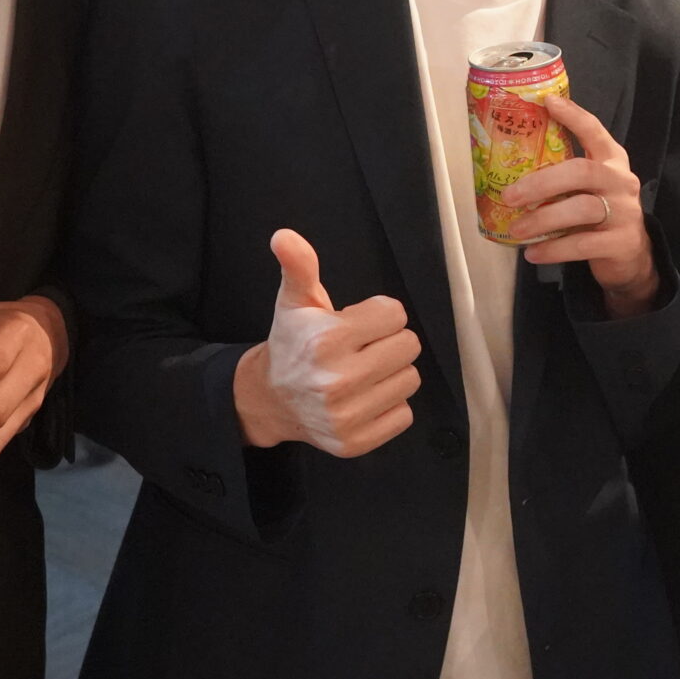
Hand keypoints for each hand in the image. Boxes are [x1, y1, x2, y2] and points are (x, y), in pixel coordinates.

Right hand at [233, 229, 421, 456]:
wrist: (268, 399)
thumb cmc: (291, 344)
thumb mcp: (294, 301)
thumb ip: (299, 266)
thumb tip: (284, 236)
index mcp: (327, 340)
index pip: (395, 314)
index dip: (379, 315)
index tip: (357, 323)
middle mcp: (338, 380)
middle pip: (408, 346)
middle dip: (389, 342)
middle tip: (364, 347)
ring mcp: (347, 415)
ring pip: (410, 380)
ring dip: (392, 373)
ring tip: (365, 371)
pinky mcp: (355, 442)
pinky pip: (404, 415)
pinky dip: (390, 405)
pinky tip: (365, 397)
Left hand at [504, 95, 659, 315]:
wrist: (630, 256)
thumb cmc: (598, 214)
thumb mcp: (587, 188)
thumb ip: (563, 175)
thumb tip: (510, 169)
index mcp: (612, 161)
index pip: (595, 131)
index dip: (573, 115)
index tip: (548, 102)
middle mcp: (621, 181)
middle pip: (582, 171)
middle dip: (542, 182)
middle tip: (510, 196)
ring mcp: (625, 212)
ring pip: (582, 209)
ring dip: (543, 219)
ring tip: (517, 229)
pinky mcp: (621, 242)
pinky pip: (583, 244)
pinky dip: (554, 249)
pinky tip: (534, 253)